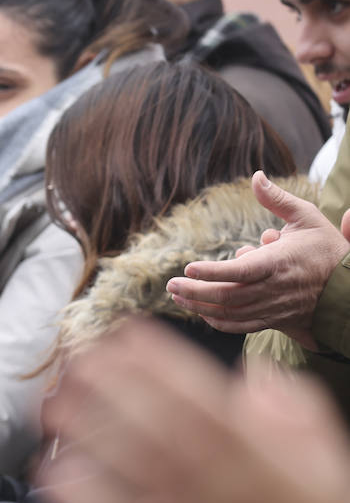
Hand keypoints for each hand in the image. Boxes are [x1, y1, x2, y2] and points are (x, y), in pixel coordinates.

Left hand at [38, 318, 349, 502]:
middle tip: (72, 360)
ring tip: (52, 407)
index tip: (123, 335)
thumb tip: (258, 373)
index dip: (155, 360)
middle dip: (109, 386)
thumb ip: (296, 416)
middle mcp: (218, 479)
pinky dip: (81, 500)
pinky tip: (51, 479)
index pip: (195, 392)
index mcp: (256, 451)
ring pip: (127, 464)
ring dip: (85, 431)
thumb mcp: (330, 469)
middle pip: (151, 421)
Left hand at [167, 172, 349, 349]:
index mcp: (281, 263)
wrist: (349, 287)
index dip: (214, 271)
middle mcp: (274, 289)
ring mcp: (273, 308)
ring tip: (177, 296)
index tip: (189, 267)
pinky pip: (240, 326)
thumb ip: (278, 200)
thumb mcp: (307, 217)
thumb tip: (256, 176)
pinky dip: (217, 321)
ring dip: (199, 306)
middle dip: (195, 292)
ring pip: (230, 312)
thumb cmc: (325, 248)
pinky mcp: (273, 320)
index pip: (243, 271)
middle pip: (228, 295)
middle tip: (170, 284)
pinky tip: (200, 311)